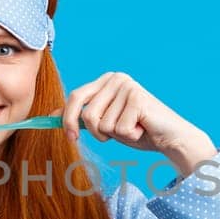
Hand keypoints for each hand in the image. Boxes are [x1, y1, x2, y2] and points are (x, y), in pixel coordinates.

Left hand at [58, 71, 216, 170]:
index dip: (67, 119)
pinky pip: (118, 129)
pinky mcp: (137, 98)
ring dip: (114, 135)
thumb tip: (49, 117)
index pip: (76, 97)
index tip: (70, 137)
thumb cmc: (137, 130)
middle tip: (99, 140)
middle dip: (88, 130)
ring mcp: (126, 86)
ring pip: (101, 124)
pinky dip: (129, 136)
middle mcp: (116, 78)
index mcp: (106, 80)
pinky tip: (141, 129)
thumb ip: (81, 116)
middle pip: (86, 112)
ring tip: (131, 129)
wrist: (170, 137)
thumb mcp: (104, 122)